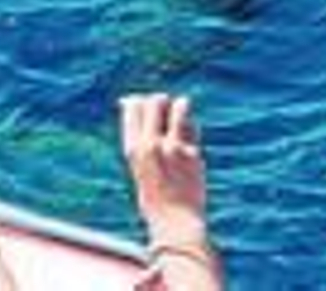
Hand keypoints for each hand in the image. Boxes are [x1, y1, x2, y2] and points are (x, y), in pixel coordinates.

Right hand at [120, 93, 208, 244]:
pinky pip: (191, 127)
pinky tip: (189, 130)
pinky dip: (190, 124)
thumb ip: (140, 142)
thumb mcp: (138, 168)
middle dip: (159, 100)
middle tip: (164, 108)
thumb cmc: (154, 197)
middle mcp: (151, 145)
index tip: (143, 104)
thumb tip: (140, 117)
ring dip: (179, 105)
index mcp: (133, 149)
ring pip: (178, 107)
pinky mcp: (192, 154)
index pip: (133, 106)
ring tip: (181, 111)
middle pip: (154, 101)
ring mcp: (173, 147)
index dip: (138, 100)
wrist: (174, 224)